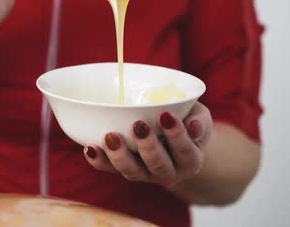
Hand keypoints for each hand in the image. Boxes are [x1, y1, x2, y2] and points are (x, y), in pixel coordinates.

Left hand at [83, 102, 212, 186]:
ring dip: (120, 156)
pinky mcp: (123, 169)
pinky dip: (98, 160)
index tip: (166, 116)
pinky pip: (109, 169)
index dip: (177, 136)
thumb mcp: (199, 117)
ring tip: (111, 136)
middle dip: (148, 147)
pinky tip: (90, 147)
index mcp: (190, 159)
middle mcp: (168, 172)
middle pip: (158, 166)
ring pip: (132, 172)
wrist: (173, 139)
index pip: (185, 152)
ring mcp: (144, 173)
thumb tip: (193, 126)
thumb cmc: (186, 121)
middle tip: (139, 125)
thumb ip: (199, 120)